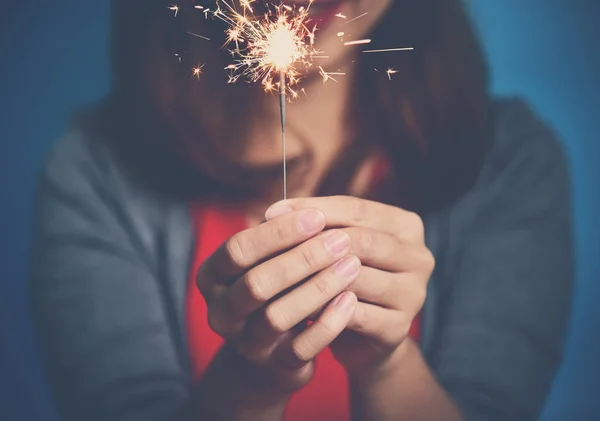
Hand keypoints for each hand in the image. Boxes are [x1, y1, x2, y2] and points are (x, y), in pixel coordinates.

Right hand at [196, 208, 360, 398]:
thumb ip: (279, 238)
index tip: (316, 217)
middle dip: (302, 258)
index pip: (238, 250)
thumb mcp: (266, 261)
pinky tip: (350, 300)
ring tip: (351, 265)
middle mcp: (221, 312)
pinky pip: (301, 348)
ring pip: (277, 317)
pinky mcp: (274, 366)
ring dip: (318, 288)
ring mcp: (245, 343)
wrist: (272, 347)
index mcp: (212, 277)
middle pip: (256, 283)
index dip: (278, 232)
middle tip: (341, 240)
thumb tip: (311, 211)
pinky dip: (327, 323)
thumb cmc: (273, 288)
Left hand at [265, 196, 433, 376]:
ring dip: (316, 277)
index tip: (271, 211)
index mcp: (406, 226)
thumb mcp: (334, 245)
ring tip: (281, 276)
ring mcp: (414, 294)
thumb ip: (316, 225)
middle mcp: (419, 257)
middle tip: (275, 246)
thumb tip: (275, 211)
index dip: (313, 208)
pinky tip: (297, 307)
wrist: (361, 338)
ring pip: (357, 277)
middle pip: (361, 240)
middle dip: (314, 241)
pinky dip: (324, 310)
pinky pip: (355, 314)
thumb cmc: (343, 279)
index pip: (357, 208)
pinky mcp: (399, 327)